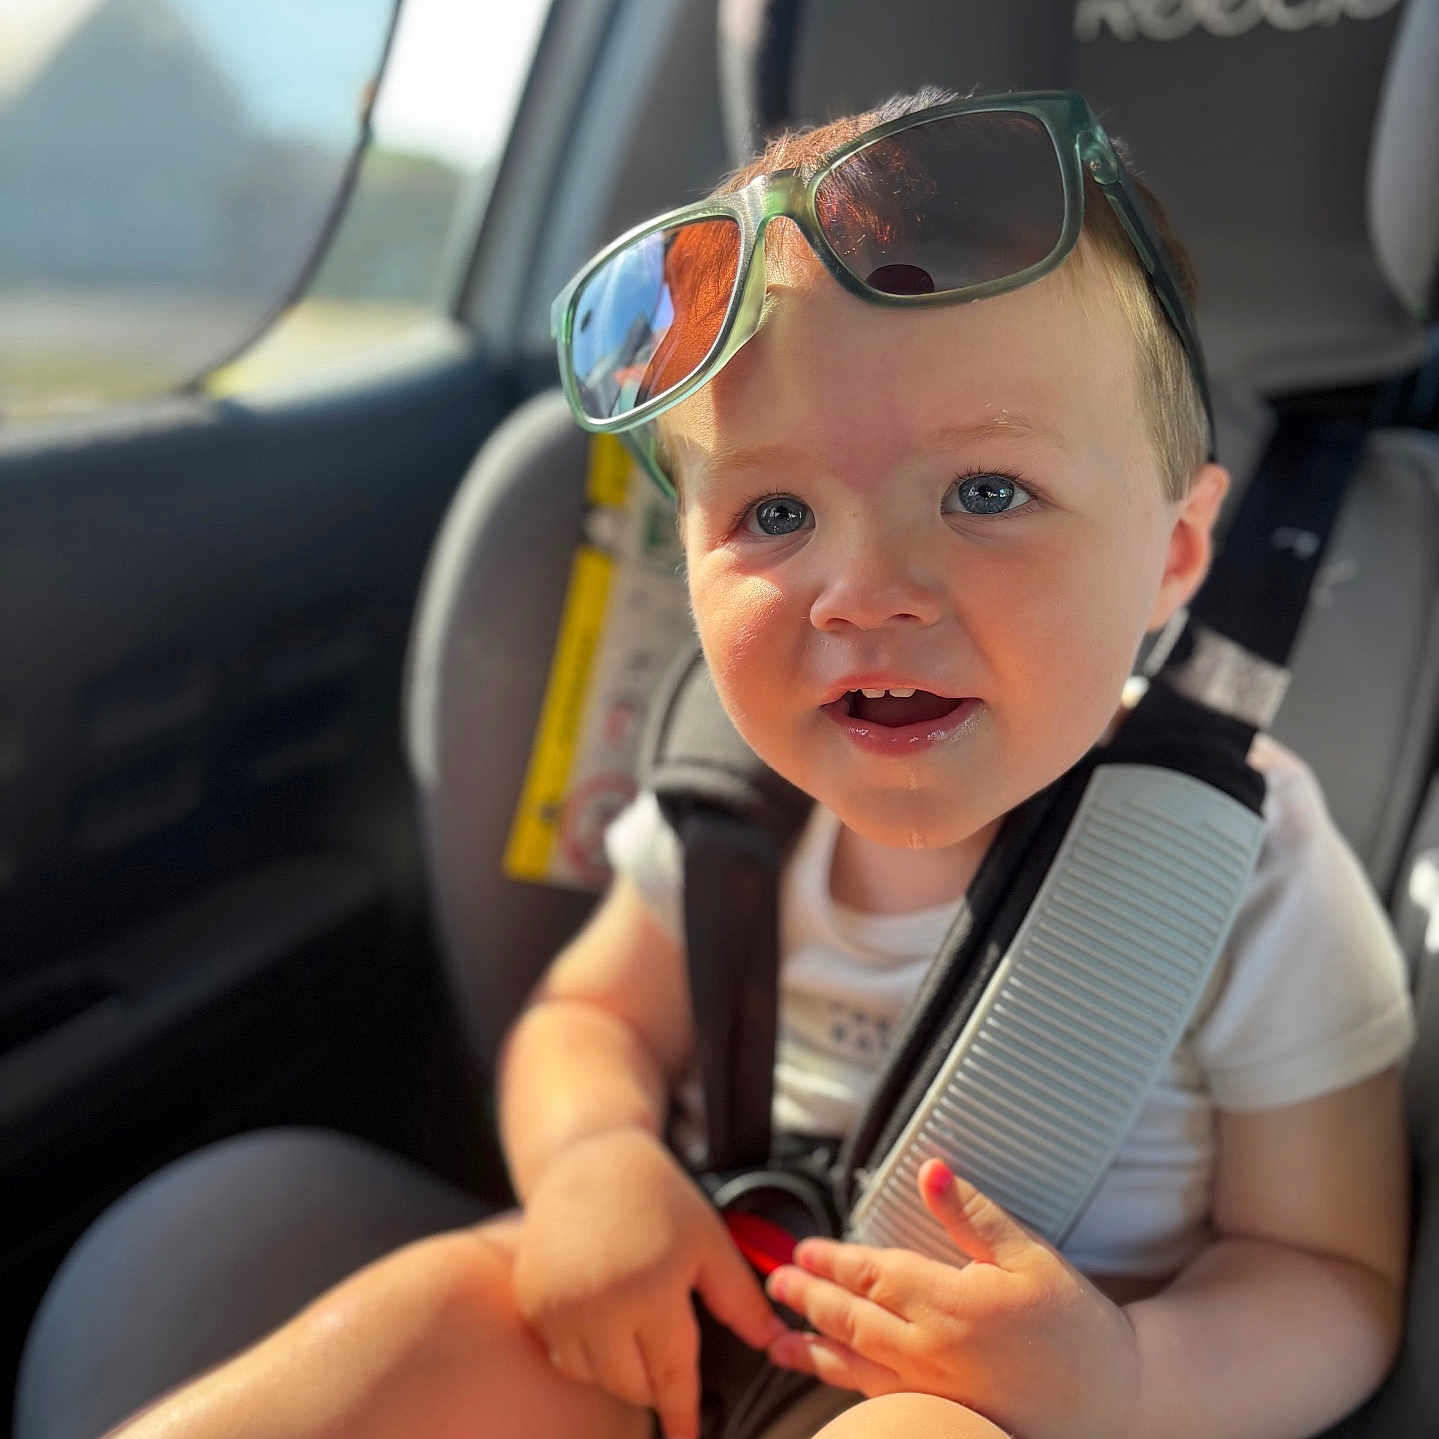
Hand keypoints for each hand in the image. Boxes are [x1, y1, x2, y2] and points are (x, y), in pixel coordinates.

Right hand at [513, 1127, 785, 1438]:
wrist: (588, 1158)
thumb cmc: (658, 1196)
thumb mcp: (709, 1241)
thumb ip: (740, 1298)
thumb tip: (775, 1341)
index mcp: (650, 1290)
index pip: (671, 1376)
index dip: (684, 1415)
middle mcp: (599, 1305)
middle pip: (632, 1385)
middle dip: (655, 1381)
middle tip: (665, 1343)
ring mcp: (559, 1305)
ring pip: (595, 1377)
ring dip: (619, 1368)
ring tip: (634, 1323)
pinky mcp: (532, 1301)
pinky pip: (562, 1354)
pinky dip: (585, 1350)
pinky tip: (602, 1314)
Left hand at [763, 1159, 1139, 1438]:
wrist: (1120, 1399)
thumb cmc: (1077, 1326)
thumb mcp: (1030, 1256)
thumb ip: (973, 1214)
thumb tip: (931, 1169)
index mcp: (950, 1304)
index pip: (872, 1275)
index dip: (830, 1261)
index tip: (800, 1252)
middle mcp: (931, 1352)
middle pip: (851, 1320)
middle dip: (807, 1300)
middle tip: (775, 1284)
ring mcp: (935, 1393)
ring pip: (856, 1368)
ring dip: (811, 1351)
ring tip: (776, 1341)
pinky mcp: (945, 1419)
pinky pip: (880, 1400)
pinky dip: (845, 1386)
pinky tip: (830, 1378)